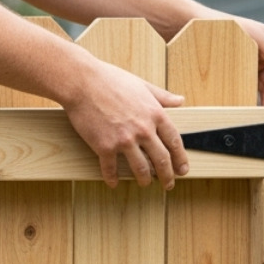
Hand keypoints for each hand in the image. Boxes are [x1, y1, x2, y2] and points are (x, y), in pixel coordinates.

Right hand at [61, 59, 188, 188]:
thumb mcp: (142, 85)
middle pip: (161, 160)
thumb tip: (180, 100)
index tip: (182, 169)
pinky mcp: (104, 147)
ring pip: (141, 169)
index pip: (174, 142)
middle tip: (168, 184)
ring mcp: (124, 140)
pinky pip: (110, 169)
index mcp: (155, 114)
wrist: (82, 82)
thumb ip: (162, 96)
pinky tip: (113, 183)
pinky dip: (112, 178)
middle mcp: (143, 130)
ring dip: (144, 180)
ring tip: (145, 184)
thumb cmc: (110, 80)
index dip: (180, 159)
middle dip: (167, 176)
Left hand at [194, 10, 263, 106]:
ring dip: (254, 104)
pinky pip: (239, 91)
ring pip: (255, 92)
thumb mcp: (257, 36)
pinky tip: (235, 109)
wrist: (194, 25)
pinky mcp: (230, 75)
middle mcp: (260, 61)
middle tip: (260, 117)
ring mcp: (246, 68)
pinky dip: (240, 100)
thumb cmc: (228, 24)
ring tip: (247, 115)